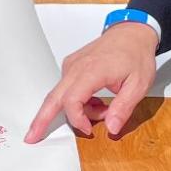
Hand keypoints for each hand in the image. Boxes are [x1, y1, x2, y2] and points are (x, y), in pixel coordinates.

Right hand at [26, 19, 160, 141]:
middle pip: (52, 98)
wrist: (132, 32)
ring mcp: (71, 66)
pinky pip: (66, 89)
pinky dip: (76, 101)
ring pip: (61, 96)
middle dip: (41, 120)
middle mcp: (76, 68)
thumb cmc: (136, 54)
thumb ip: (123, 108)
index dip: (78, 120)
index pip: (71, 100)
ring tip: (102, 110)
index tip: (90, 129)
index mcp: (92, 71)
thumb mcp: (139, 84)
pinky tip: (95, 102)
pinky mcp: (71, 66)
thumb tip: (112, 128)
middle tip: (31, 137)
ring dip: (76, 111)